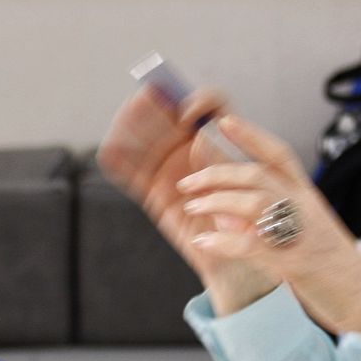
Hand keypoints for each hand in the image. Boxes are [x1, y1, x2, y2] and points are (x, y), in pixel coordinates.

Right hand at [97, 85, 277, 310]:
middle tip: (146, 99)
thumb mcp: (243, 187)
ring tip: (126, 119)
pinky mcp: (152, 193)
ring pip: (143, 141)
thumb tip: (199, 136)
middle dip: (155, 105)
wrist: (240, 261)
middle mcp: (191, 149)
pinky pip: (130, 174)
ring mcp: (169, 170)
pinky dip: (118, 161)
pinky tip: (111, 150)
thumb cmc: (249, 220)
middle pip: (167, 116)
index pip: (211, 106)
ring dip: (131, 126)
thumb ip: (220, 160)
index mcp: (219, 138)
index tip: (190, 114)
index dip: (200, 101)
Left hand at [175, 114, 360, 341]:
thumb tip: (230, 210)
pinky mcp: (295, 261)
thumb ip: (273, 215)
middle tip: (188, 183)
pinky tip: (205, 241)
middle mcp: (305, 207)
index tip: (224, 122)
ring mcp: (301, 232)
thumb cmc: (335, 266)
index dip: (251, 136)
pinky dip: (224, 240)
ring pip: (254, 201)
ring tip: (192, 208)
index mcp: (308, 196)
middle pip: (257, 175)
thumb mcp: (307, 229)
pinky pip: (252, 244)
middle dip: (217, 174)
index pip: (278, 155)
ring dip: (217, 201)